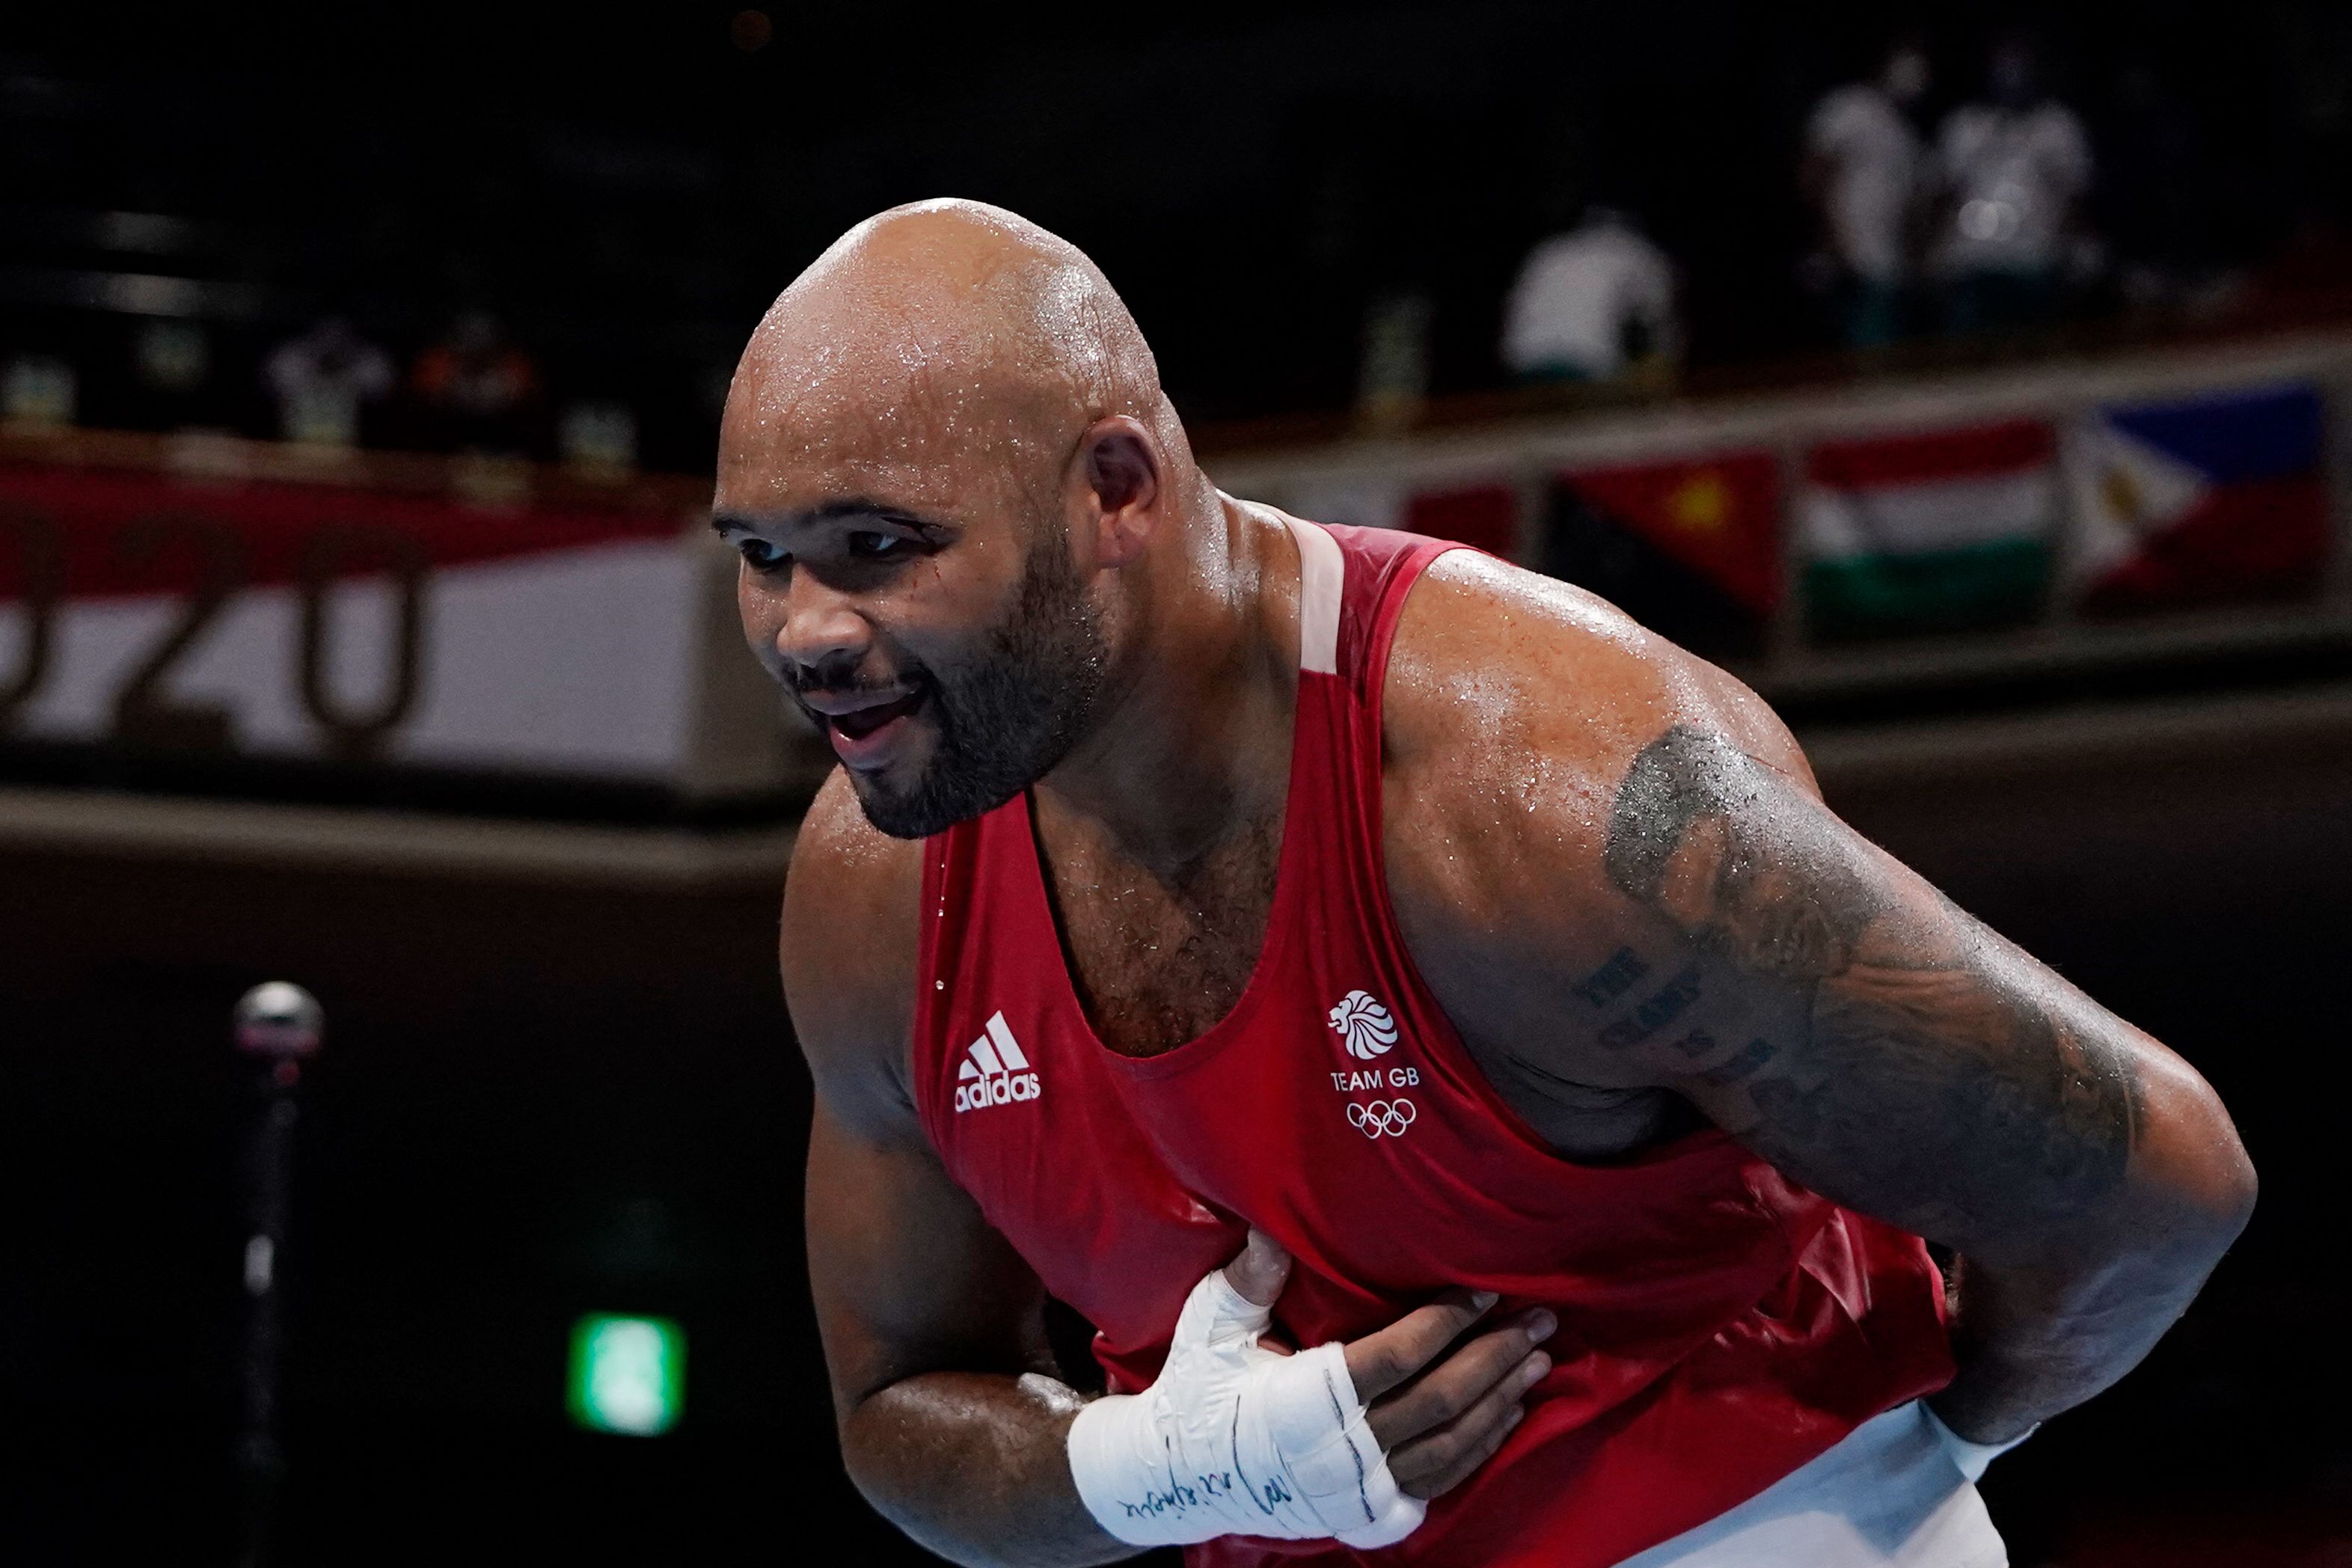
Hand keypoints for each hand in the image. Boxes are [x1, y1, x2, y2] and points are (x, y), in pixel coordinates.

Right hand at [1222, 1230, 1554, 1499]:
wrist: (1185, 1475)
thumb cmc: (1201, 1389)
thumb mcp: (1211, 1328)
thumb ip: (1249, 1280)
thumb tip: (1270, 1226)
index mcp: (1303, 1399)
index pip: (1397, 1356)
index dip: (1446, 1322)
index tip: (1484, 1291)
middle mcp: (1340, 1448)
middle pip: (1439, 1400)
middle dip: (1494, 1356)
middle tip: (1537, 1320)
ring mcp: (1358, 1487)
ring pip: (1450, 1445)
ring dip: (1499, 1400)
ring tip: (1534, 1359)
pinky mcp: (1369, 1511)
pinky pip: (1441, 1480)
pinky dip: (1481, 1446)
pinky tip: (1506, 1412)